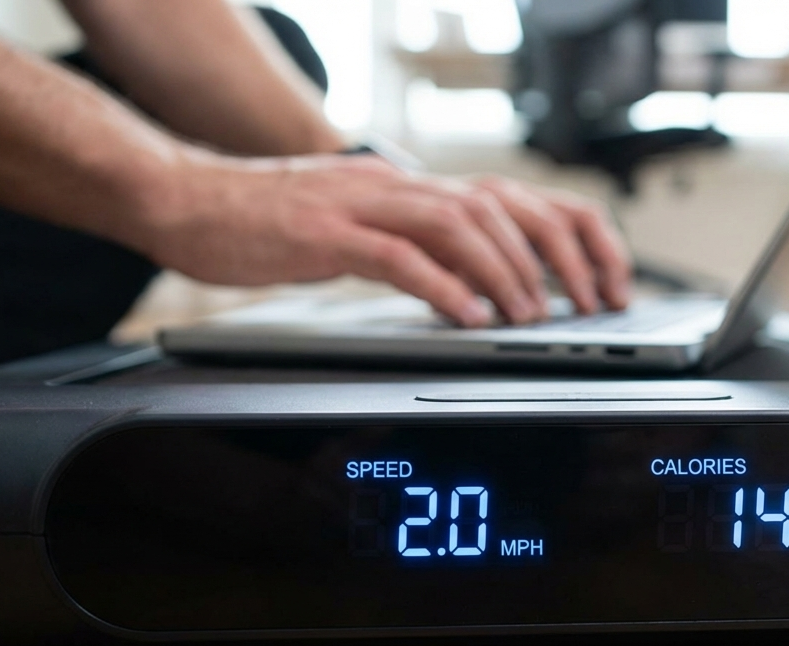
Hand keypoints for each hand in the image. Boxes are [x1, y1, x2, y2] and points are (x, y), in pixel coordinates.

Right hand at [139, 151, 630, 326]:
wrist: (187, 200)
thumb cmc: (270, 222)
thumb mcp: (359, 228)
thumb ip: (413, 243)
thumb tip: (471, 280)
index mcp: (412, 184)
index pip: (515, 198)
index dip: (569, 235)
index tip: (601, 281)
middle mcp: (398, 184)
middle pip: (502, 207)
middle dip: (554, 259)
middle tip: (581, 306)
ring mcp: (362, 205)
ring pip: (459, 225)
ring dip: (506, 274)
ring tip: (530, 316)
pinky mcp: (325, 235)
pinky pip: (399, 257)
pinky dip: (443, 288)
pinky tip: (469, 318)